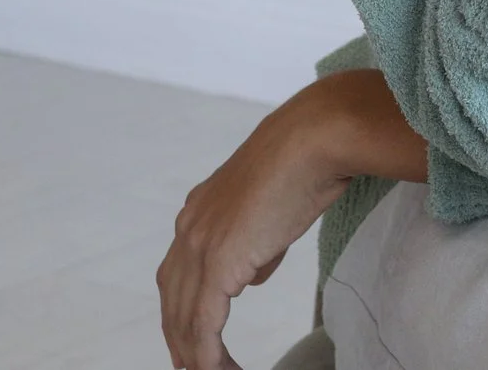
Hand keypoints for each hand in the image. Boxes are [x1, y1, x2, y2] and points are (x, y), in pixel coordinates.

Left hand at [157, 72, 424, 369]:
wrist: (316, 138)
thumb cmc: (307, 162)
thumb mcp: (273, 208)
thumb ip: (256, 244)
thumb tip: (252, 275)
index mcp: (199, 213)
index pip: (178, 276)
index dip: (183, 314)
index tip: (195, 344)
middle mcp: (189, 228)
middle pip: (171, 303)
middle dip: (180, 342)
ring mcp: (200, 244)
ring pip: (183, 319)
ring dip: (195, 356)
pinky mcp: (219, 261)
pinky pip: (203, 323)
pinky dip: (207, 354)